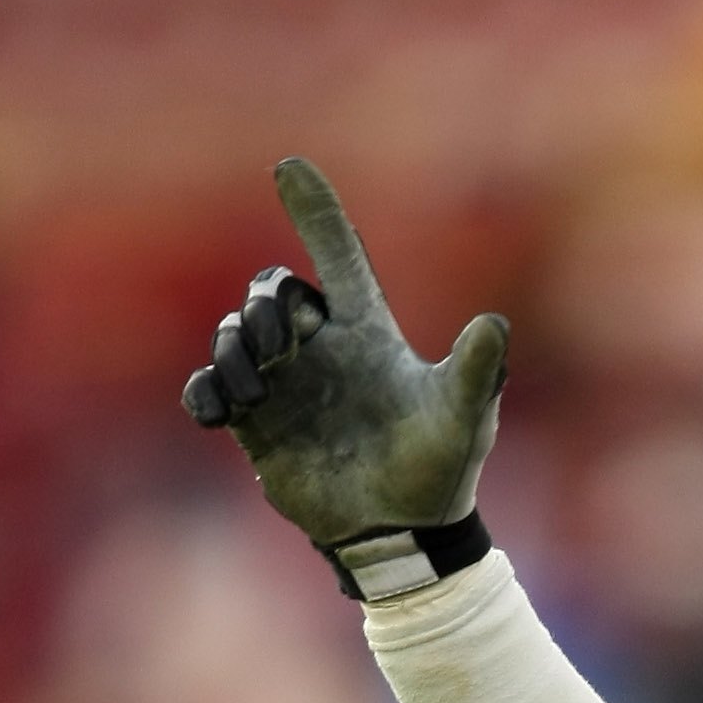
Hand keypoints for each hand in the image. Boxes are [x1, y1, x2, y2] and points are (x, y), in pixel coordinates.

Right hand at [183, 157, 506, 548]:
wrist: (403, 536)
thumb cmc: (438, 472)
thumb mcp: (461, 421)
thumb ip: (474, 373)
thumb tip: (496, 324)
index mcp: (365, 331)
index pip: (337, 256)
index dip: (316, 212)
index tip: (289, 167)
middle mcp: (320, 349)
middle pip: (270, 293)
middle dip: (264, 306)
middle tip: (281, 346)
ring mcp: (285, 386)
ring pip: (235, 336)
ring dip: (235, 349)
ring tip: (255, 390)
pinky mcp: (257, 426)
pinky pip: (211, 391)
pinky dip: (206, 391)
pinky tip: (218, 409)